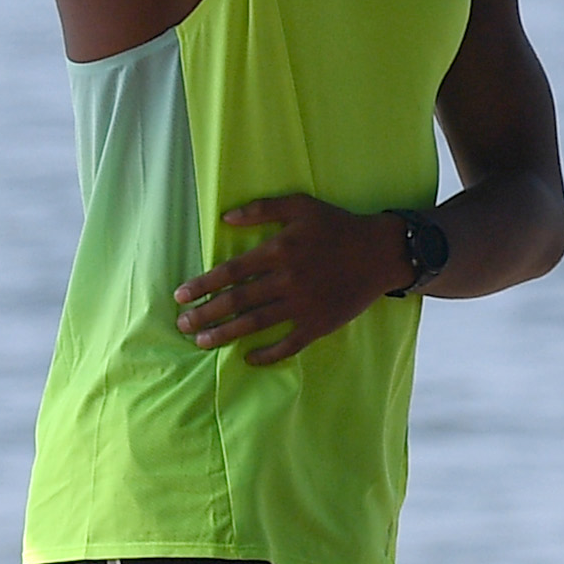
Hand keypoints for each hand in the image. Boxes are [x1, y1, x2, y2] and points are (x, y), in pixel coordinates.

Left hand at [178, 194, 405, 363]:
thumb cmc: (339, 227)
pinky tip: (248, 358)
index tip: (180, 297)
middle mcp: (286, 280)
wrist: (382, 253)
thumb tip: (225, 218)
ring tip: (202, 342)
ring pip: (256, 323)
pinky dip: (268, 354)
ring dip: (225, 334)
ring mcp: (303, 305)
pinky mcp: (320, 323)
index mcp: (278, 251)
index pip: (229, 272)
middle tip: (182, 325)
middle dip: (205, 314)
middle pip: (237, 301)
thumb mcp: (301, 205)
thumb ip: (262, 209)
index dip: (202, 285)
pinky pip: (290, 344)